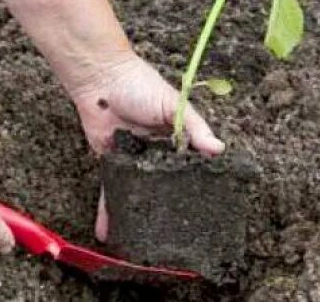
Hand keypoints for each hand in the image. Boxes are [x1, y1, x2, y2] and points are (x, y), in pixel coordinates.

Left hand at [69, 53, 224, 240]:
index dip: (196, 182)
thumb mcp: (174, 104)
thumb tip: (219, 150)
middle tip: (177, 231)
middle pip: (162, 182)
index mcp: (174, 136)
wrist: (100, 78)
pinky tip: (110, 232)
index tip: (206, 206)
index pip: (189, 163)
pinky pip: (110, 191)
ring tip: (145, 240)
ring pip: (137, 190)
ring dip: (139, 212)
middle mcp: (154, 150)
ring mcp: (131, 158)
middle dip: (168, 204)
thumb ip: (195, 128)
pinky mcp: (109, 163)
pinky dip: (109, 211)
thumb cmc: (140, 84)